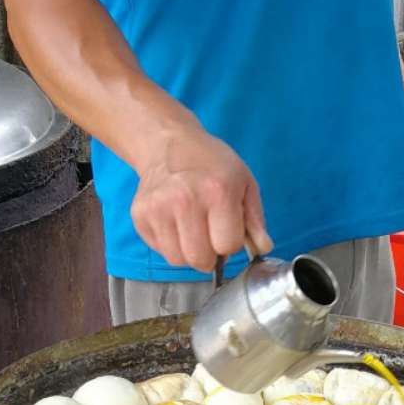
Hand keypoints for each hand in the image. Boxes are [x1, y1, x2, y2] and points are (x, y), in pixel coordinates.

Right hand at [131, 122, 272, 271]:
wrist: (169, 144)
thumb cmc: (210, 164)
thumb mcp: (244, 182)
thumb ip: (255, 220)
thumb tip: (263, 248)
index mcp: (217, 192)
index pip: (227, 246)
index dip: (230, 243)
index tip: (227, 229)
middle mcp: (185, 200)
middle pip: (201, 260)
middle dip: (210, 254)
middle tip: (210, 234)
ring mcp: (158, 209)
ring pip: (178, 260)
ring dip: (189, 252)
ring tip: (193, 229)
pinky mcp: (140, 216)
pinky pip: (161, 251)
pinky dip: (171, 245)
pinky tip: (176, 224)